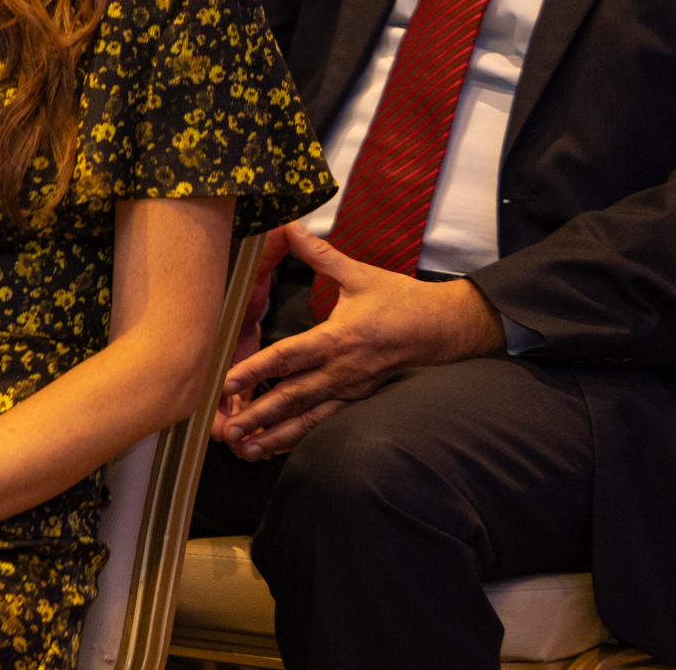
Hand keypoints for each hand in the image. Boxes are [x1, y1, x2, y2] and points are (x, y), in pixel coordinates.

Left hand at [212, 227, 503, 458]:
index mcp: (338, 339)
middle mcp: (342, 371)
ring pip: (309, 419)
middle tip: (225, 431)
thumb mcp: (361, 275)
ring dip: (276, 436)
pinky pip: (328, 424)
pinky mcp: (362, 401)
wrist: (450, 330)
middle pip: (293, 397)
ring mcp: (353, 391)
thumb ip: (321, 254)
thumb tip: (290, 226)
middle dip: (258, 415)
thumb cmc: (403, 301)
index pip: (288, 357)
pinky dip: (302, 439)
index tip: (227, 382)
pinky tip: (278, 450)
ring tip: (245, 450)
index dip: (256, 370)